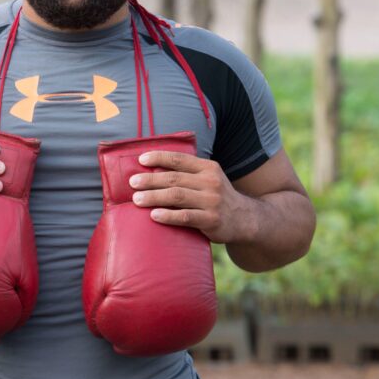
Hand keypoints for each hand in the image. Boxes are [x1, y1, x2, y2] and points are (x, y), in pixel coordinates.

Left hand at [129, 150, 253, 244]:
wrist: (246, 219)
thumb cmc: (216, 198)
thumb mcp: (209, 179)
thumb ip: (188, 174)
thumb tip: (151, 170)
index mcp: (208, 168)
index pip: (179, 159)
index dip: (159, 157)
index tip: (141, 160)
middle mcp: (211, 182)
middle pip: (174, 178)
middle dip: (151, 180)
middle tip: (132, 183)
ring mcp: (212, 201)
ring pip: (177, 196)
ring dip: (154, 197)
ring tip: (137, 199)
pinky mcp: (211, 220)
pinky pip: (185, 217)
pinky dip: (168, 215)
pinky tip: (153, 215)